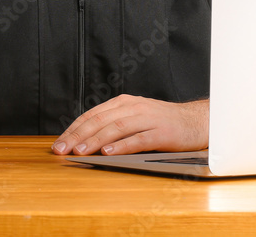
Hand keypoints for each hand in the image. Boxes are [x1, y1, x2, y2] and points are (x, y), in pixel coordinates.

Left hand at [52, 95, 208, 155]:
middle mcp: (133, 107)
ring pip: (116, 128)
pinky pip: (139, 139)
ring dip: (95, 140)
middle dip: (77, 136)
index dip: (73, 129)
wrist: (197, 121)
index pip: (92, 115)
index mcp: (123, 103)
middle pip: (99, 121)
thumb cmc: (162, 123)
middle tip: (61, 149)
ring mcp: (148, 118)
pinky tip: (109, 152)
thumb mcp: (135, 118)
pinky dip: (122, 146)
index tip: (58, 143)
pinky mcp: (162, 132)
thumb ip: (113, 124)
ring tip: (80, 151)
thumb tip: (84, 141)